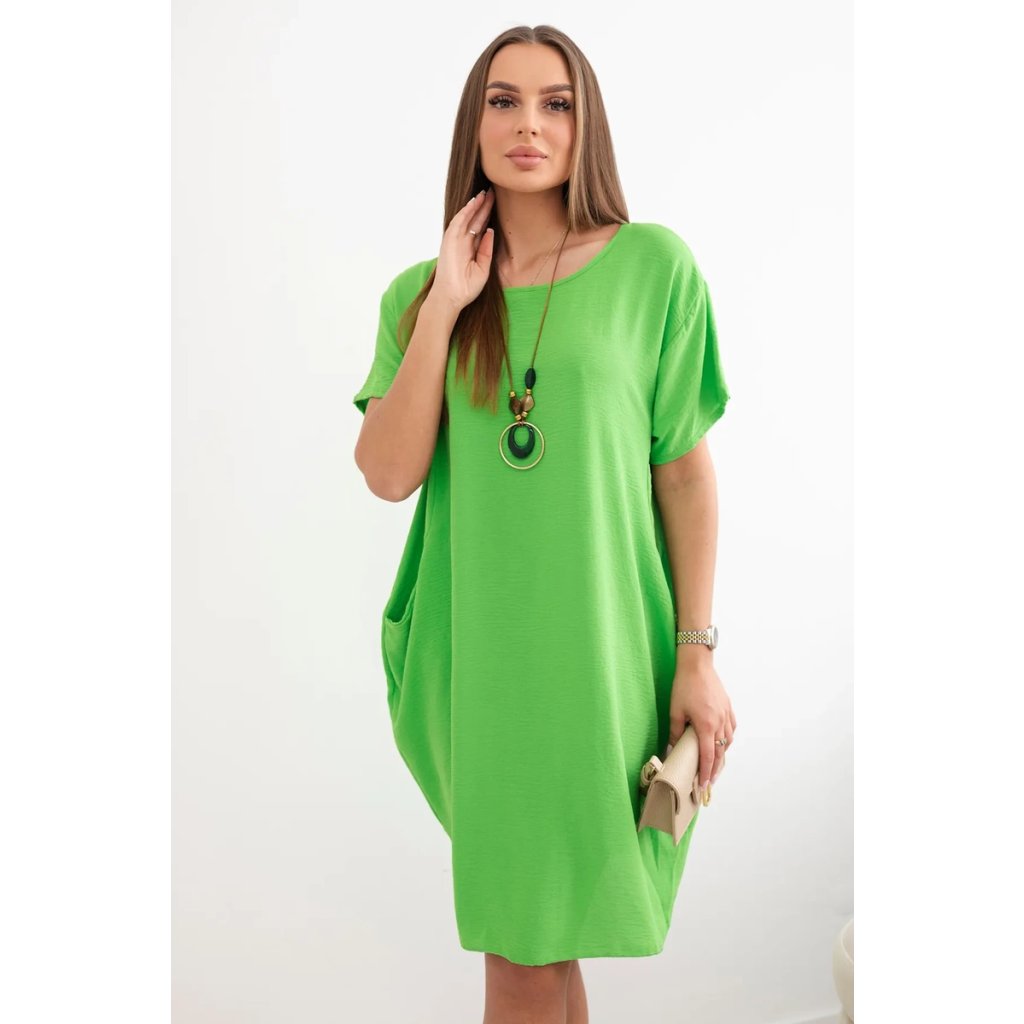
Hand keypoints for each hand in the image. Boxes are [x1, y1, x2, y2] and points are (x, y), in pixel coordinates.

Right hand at [430, 188, 495, 312]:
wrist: (452, 298)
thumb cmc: (466, 288)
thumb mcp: (483, 268)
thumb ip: (486, 250)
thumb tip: (490, 231)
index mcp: (470, 249)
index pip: (480, 228)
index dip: (488, 216)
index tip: (497, 204)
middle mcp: (462, 242)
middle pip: (475, 220)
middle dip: (484, 206)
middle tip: (493, 192)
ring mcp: (455, 240)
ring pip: (467, 218)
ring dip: (475, 205)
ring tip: (485, 192)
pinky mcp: (448, 241)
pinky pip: (458, 222)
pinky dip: (465, 211)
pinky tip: (474, 202)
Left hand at [668, 654, 735, 792]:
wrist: (697, 664)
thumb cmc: (684, 685)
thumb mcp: (675, 711)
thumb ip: (675, 732)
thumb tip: (672, 749)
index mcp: (705, 725)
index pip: (708, 757)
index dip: (705, 773)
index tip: (703, 785)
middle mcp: (719, 723)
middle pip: (720, 753)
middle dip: (715, 771)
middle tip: (709, 783)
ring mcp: (726, 715)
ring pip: (728, 742)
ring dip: (722, 757)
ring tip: (715, 767)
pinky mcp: (728, 708)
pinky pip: (731, 729)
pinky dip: (727, 740)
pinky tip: (722, 743)